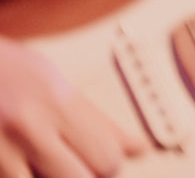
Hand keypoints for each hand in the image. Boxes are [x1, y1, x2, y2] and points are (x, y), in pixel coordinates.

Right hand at [1, 34, 144, 177]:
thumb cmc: (5, 70)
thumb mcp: (53, 81)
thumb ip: (95, 118)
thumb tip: (138, 148)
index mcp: (58, 100)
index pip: (107, 154)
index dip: (108, 164)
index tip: (102, 161)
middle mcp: (31, 125)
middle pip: (83, 177)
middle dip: (85, 176)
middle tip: (74, 164)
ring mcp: (3, 150)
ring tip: (44, 162)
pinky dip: (25, 176)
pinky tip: (20, 163)